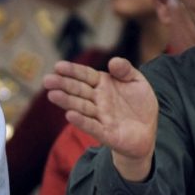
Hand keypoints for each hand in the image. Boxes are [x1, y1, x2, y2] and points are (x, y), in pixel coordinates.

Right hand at [43, 57, 157, 181]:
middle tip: (47, 80)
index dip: (73, 71)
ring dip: (67, 102)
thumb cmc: (139, 104)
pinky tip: (69, 115)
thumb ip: (125, 70)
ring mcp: (101, 117)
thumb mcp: (137, 82)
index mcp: (103, 84)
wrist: (147, 131)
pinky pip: (93, 126)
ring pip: (81, 107)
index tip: (58, 66)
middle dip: (63, 85)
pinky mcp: (106, 134)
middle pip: (78, 90)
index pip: (85, 75)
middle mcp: (98, 100)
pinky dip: (82, 121)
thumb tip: (113, 61)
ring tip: (53, 95)